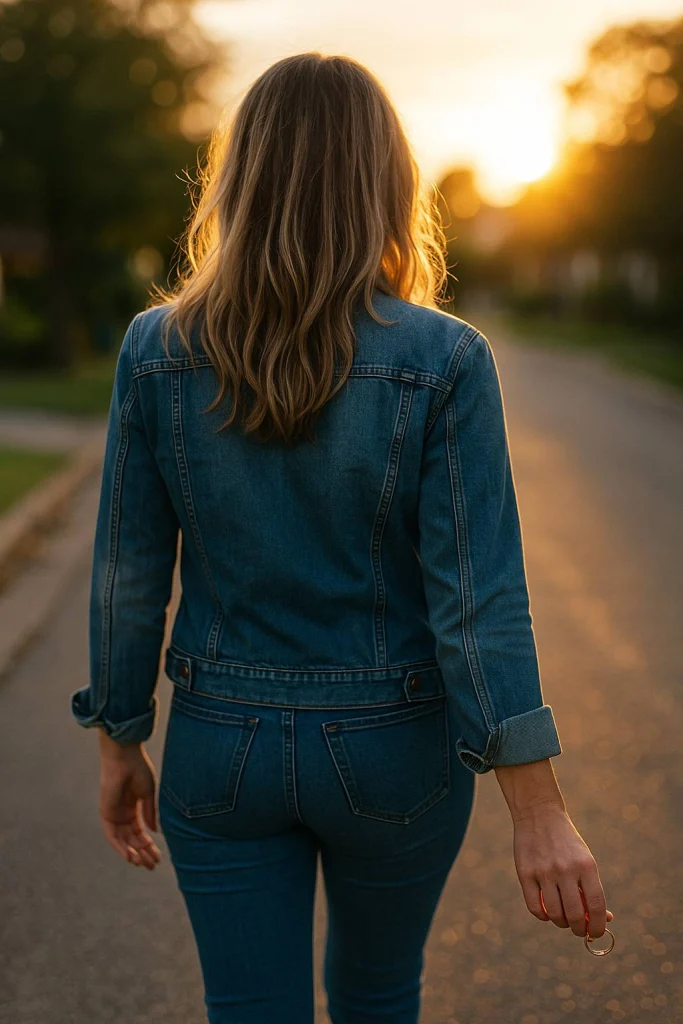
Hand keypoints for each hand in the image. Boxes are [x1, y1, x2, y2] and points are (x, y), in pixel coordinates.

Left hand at [98, 732, 161, 869]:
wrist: (124, 758)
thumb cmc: (138, 770)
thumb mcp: (148, 794)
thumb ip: (149, 813)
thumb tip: (154, 831)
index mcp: (134, 807)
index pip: (141, 832)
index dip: (150, 845)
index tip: (158, 857)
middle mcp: (123, 813)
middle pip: (133, 839)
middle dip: (143, 853)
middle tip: (152, 865)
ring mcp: (114, 814)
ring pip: (123, 840)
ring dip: (133, 853)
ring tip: (143, 864)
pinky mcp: (106, 814)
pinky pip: (112, 836)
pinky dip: (120, 847)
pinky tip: (130, 856)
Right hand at [513, 802, 613, 937]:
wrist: (539, 814)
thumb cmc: (567, 843)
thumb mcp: (585, 860)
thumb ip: (591, 889)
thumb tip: (605, 919)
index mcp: (586, 865)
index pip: (597, 906)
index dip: (598, 926)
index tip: (597, 933)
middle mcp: (566, 869)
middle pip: (575, 915)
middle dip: (580, 930)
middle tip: (579, 930)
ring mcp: (544, 871)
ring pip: (555, 914)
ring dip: (561, 923)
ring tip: (563, 918)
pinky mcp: (525, 873)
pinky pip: (535, 907)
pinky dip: (543, 916)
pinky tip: (547, 911)